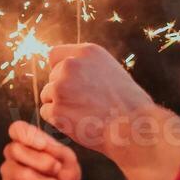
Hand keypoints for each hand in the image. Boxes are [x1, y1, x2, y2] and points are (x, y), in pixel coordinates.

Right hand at [0, 121, 81, 179]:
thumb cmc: (64, 174)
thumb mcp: (68, 160)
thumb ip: (57, 150)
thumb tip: (43, 145)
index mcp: (28, 139)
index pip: (17, 129)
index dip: (27, 135)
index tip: (43, 145)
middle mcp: (13, 152)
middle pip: (16, 150)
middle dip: (42, 162)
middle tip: (57, 169)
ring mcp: (8, 170)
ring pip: (21, 173)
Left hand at [39, 44, 157, 154]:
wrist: (133, 127)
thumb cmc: (128, 104)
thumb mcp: (112, 71)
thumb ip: (88, 67)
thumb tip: (66, 70)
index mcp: (87, 52)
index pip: (56, 54)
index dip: (58, 68)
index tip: (67, 81)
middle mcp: (71, 65)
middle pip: (51, 77)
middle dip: (62, 90)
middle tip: (84, 104)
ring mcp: (61, 87)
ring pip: (47, 95)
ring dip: (60, 105)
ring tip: (84, 113)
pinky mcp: (57, 109)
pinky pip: (46, 113)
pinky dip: (58, 120)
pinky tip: (78, 123)